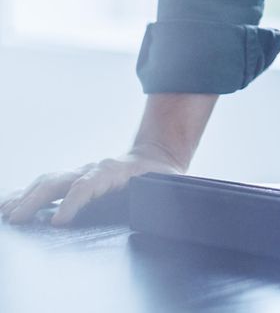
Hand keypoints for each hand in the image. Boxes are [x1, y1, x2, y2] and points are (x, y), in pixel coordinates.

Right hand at [0, 149, 183, 226]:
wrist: (157, 154)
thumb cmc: (161, 176)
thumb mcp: (166, 185)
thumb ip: (159, 195)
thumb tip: (155, 206)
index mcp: (115, 171)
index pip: (88, 185)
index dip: (72, 202)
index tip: (57, 222)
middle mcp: (94, 169)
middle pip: (60, 180)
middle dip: (36, 199)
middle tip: (16, 219)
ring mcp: (82, 172)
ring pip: (49, 180)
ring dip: (26, 196)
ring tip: (6, 213)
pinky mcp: (76, 179)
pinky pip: (48, 185)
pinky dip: (28, 194)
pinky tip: (11, 206)